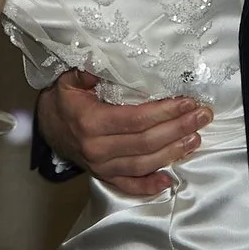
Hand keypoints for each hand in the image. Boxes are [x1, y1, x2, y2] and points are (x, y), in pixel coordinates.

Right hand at [33, 70, 210, 199]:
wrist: (47, 128)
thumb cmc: (64, 101)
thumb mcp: (69, 81)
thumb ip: (87, 72)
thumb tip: (106, 64)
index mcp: (91, 122)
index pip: (136, 120)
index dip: (164, 112)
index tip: (187, 102)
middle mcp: (97, 148)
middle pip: (145, 142)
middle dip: (178, 129)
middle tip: (202, 116)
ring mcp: (101, 166)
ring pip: (143, 164)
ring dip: (173, 152)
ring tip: (195, 138)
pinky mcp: (104, 176)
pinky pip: (129, 185)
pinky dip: (149, 186)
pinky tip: (169, 180)